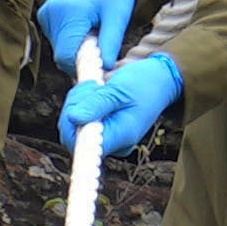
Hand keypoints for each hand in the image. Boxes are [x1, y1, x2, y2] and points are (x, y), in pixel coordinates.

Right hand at [40, 0, 143, 82]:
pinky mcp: (45, 14)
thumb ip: (110, 44)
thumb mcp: (118, 16)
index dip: (83, 65)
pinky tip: (84, 26)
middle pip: (61, 55)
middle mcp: (52, 12)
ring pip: (58, 49)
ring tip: (93, 29)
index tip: (100, 62)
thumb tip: (106, 69)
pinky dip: (70, 40)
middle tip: (100, 41)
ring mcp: (46, 13)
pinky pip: (56, 39)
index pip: (66, 57)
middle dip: (81, 56)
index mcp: (70, 12)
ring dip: (76, 48)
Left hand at [60, 42, 181, 158]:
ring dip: (78, 99)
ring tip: (98, 85)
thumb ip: (97, 104)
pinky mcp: (96, 126)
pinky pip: (75, 116)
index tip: (73, 111)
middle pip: (73, 134)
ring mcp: (103, 135)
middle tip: (93, 86)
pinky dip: (80, 99)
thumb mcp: (120, 89)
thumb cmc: (143, 83)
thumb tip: (73, 117)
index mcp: (121, 137)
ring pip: (71, 123)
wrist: (156, 78)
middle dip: (75, 106)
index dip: (73, 128)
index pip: (85, 147)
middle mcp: (111, 142)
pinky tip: (95, 89)